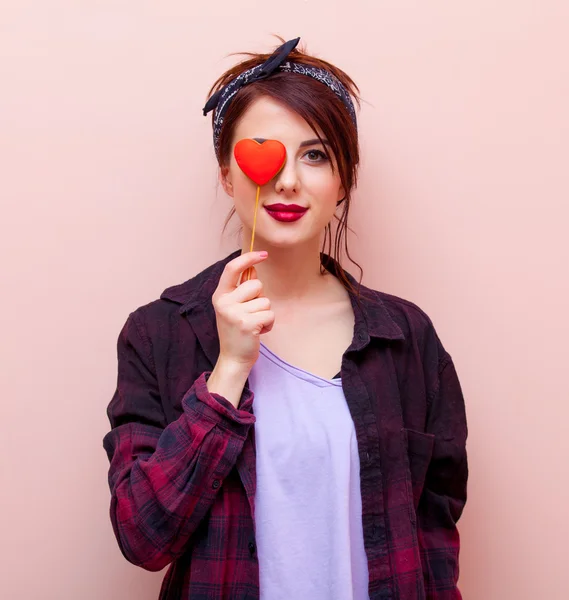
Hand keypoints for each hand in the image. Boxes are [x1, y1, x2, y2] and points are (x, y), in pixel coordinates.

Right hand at [211, 251, 274, 372]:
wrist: (233, 358)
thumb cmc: (237, 330)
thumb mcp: (233, 307)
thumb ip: (241, 289)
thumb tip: (253, 268)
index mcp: (220, 295)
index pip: (232, 268)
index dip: (248, 258)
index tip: (263, 254)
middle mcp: (224, 302)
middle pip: (256, 284)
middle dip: (260, 297)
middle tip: (250, 313)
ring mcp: (234, 313)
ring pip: (265, 301)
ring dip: (265, 313)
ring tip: (253, 324)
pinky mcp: (246, 324)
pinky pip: (269, 314)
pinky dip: (269, 324)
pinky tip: (258, 331)